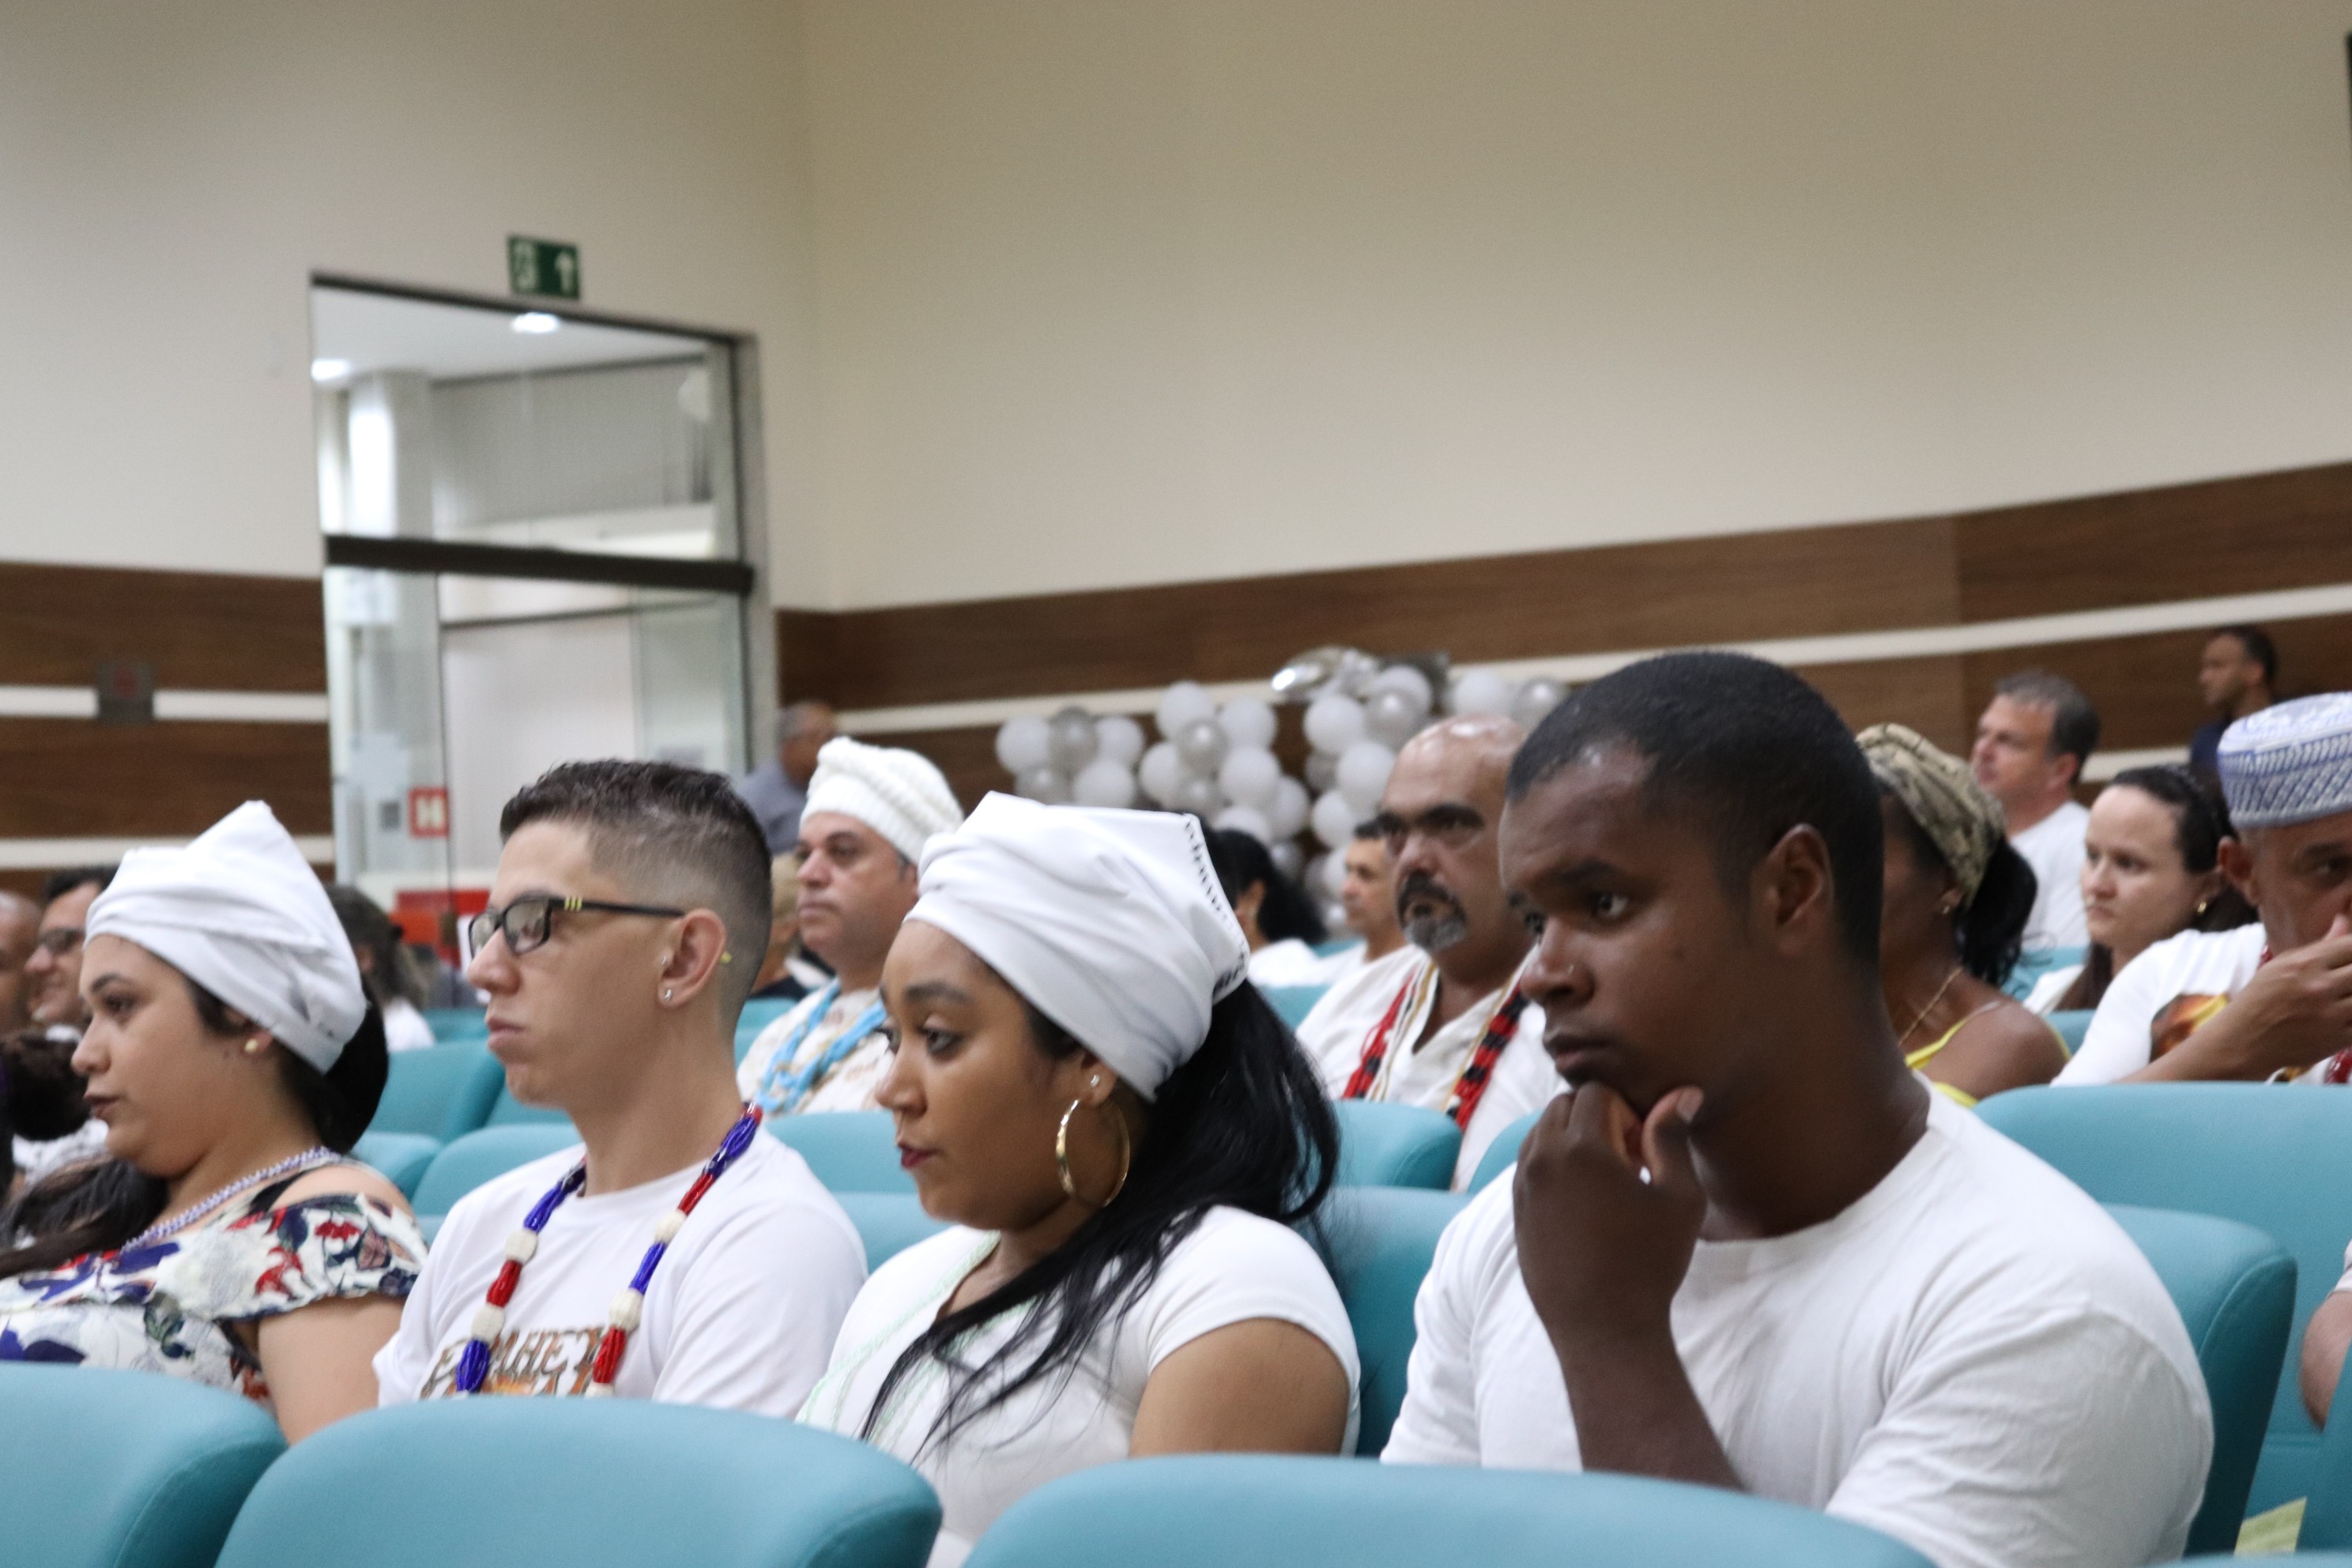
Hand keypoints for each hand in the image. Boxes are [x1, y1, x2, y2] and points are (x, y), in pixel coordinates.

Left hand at [1513, 1082, 1704, 1357]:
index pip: (1596, 1092)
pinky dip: (1555, 1166)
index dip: (1627, 1111)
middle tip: (1628, 1162)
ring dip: (1572, 1139)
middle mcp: (1542, 1159)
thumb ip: (1671, 1138)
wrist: (1603, 1329)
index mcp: (1580, 1148)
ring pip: (1541, 1132)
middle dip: (1597, 1119)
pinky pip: (1530, 1164)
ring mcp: (1523, 1185)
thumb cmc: (1649, 1264)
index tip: (1643, 1151)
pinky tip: (1585, 1203)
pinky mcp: (1516, 1210)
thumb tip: (1679, 1092)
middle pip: (1563, 1105)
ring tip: (1606, 1183)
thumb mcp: (1678, 1198)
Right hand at [2198, 915, 2351, 1076]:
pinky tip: (2345, 1015)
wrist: (2243, 1041)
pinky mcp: (2338, 1038)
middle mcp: (2320, 986)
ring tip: (2345, 995)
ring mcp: (2331, 1013)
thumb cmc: (2260, 1000)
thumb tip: (2343, 922)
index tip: (2350, 958)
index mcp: (2305, 963)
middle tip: (2345, 981)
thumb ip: (2319, 946)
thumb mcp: (2282, 965)